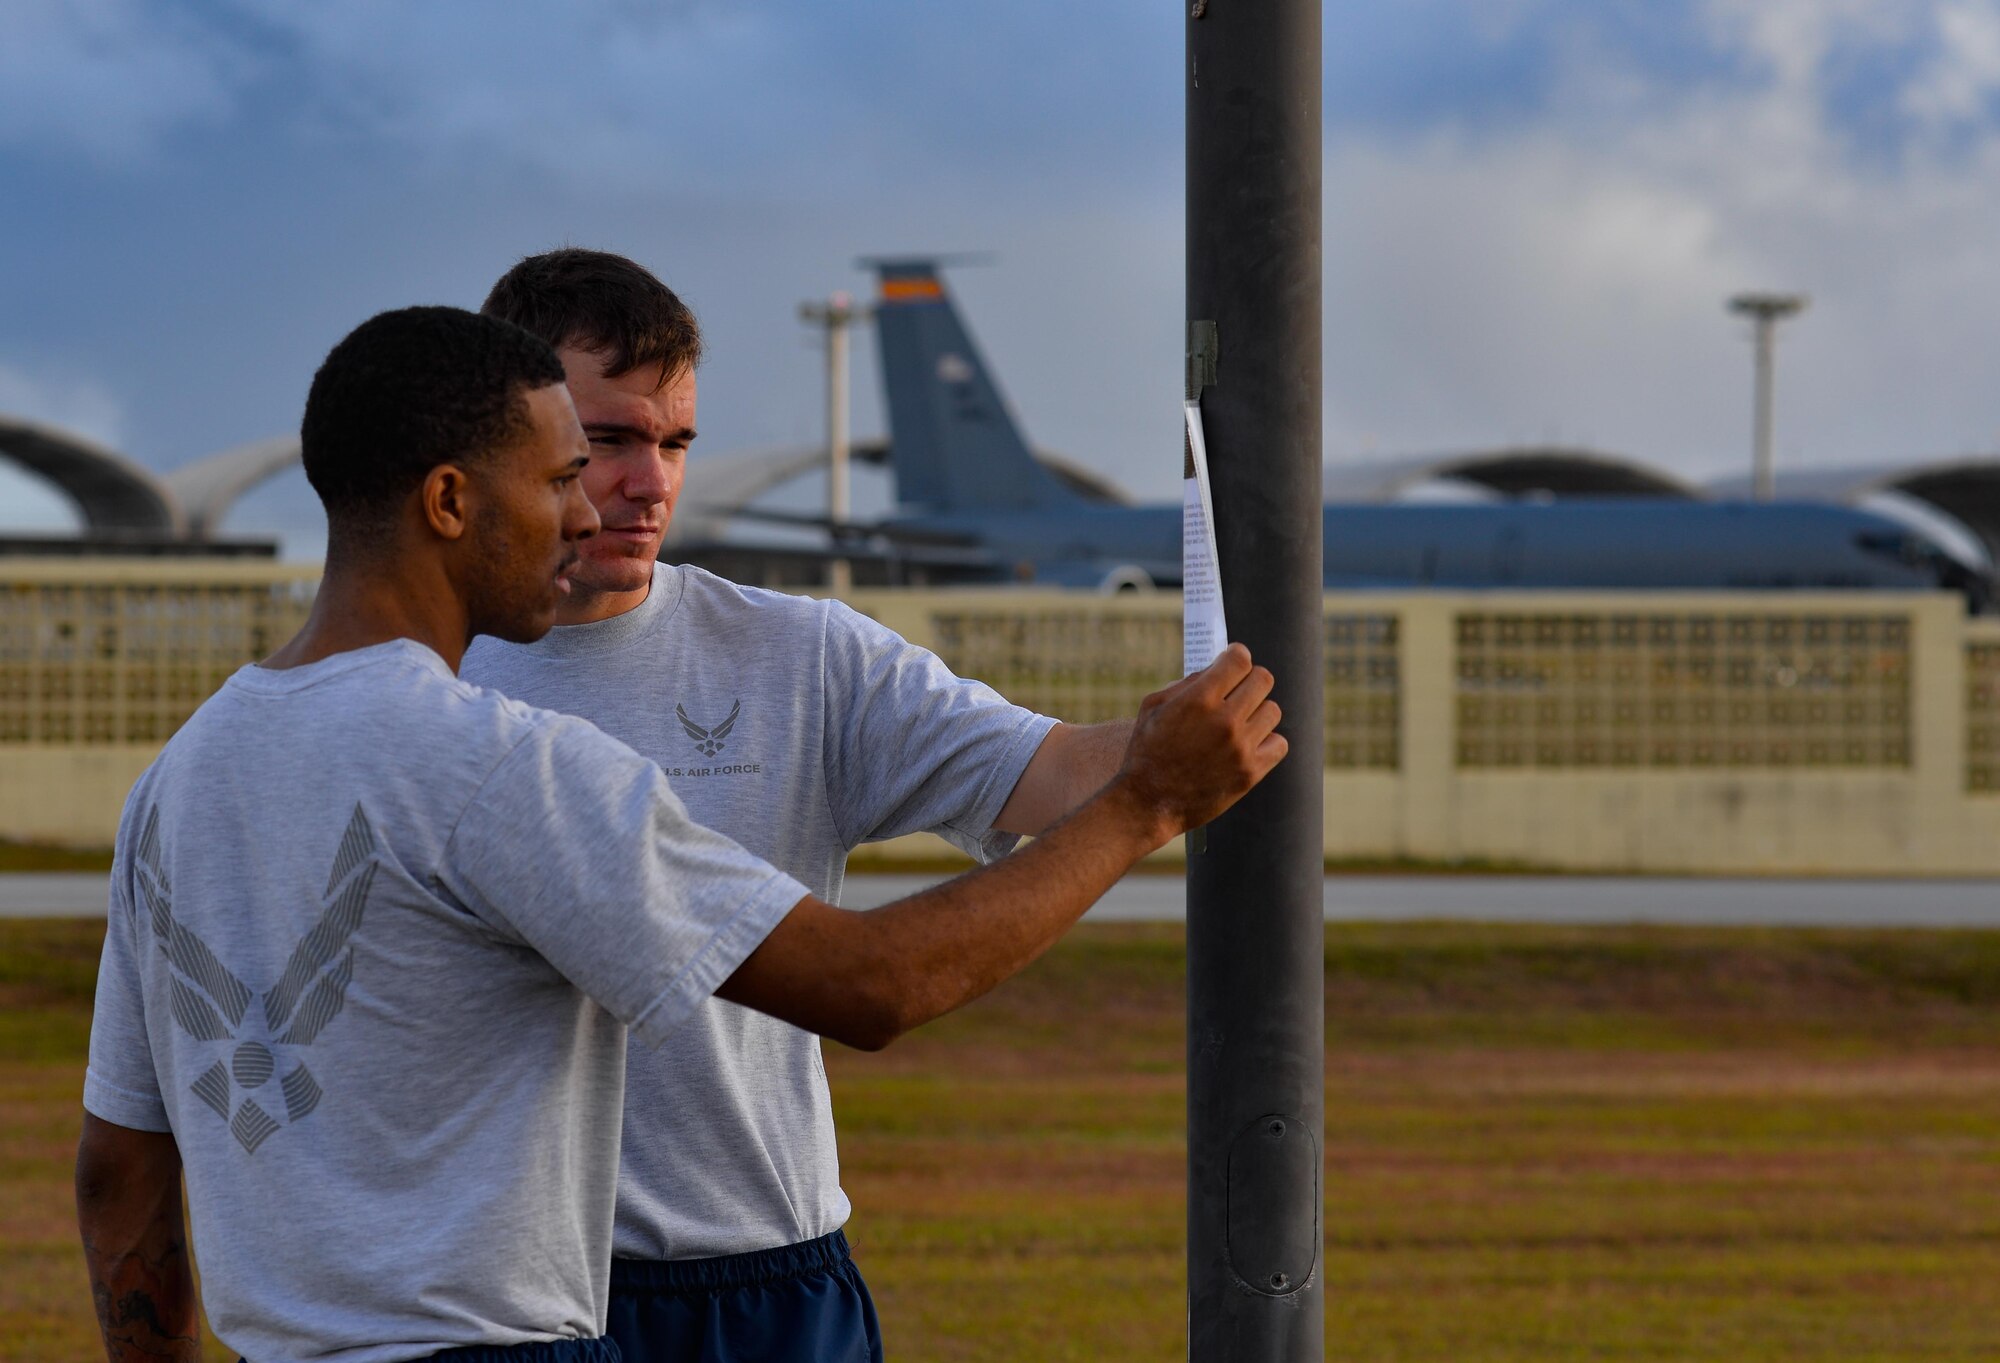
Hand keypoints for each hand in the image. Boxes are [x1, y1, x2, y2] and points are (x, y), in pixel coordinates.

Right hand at [1112, 643, 1286, 839]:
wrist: (1147, 803)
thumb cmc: (1145, 751)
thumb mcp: (1152, 708)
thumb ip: (1186, 683)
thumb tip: (1217, 668)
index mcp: (1199, 699)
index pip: (1240, 659)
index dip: (1237, 656)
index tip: (1233, 662)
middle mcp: (1224, 720)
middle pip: (1263, 680)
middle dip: (1249, 680)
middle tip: (1238, 691)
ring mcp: (1240, 748)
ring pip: (1272, 710)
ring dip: (1258, 712)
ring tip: (1241, 722)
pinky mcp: (1250, 773)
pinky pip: (1280, 743)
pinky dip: (1268, 741)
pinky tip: (1249, 744)